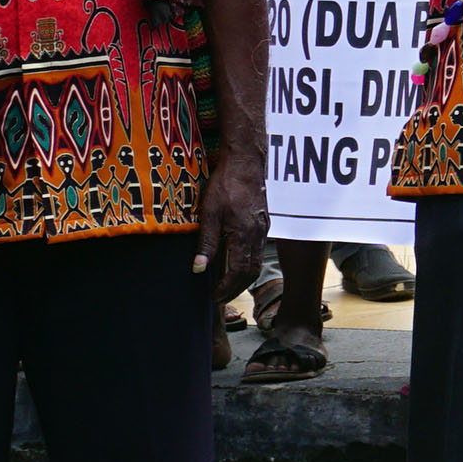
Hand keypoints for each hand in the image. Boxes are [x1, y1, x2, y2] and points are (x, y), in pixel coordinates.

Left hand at [192, 150, 267, 301]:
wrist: (246, 163)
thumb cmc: (226, 185)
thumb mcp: (209, 214)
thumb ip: (206, 243)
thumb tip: (198, 268)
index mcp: (244, 235)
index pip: (238, 272)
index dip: (226, 288)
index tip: (214, 297)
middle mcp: (258, 236)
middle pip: (251, 272)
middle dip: (235, 288)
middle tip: (220, 298)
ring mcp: (263, 229)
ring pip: (257, 262)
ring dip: (243, 278)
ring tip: (227, 286)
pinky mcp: (264, 223)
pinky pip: (258, 251)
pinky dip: (248, 264)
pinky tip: (236, 263)